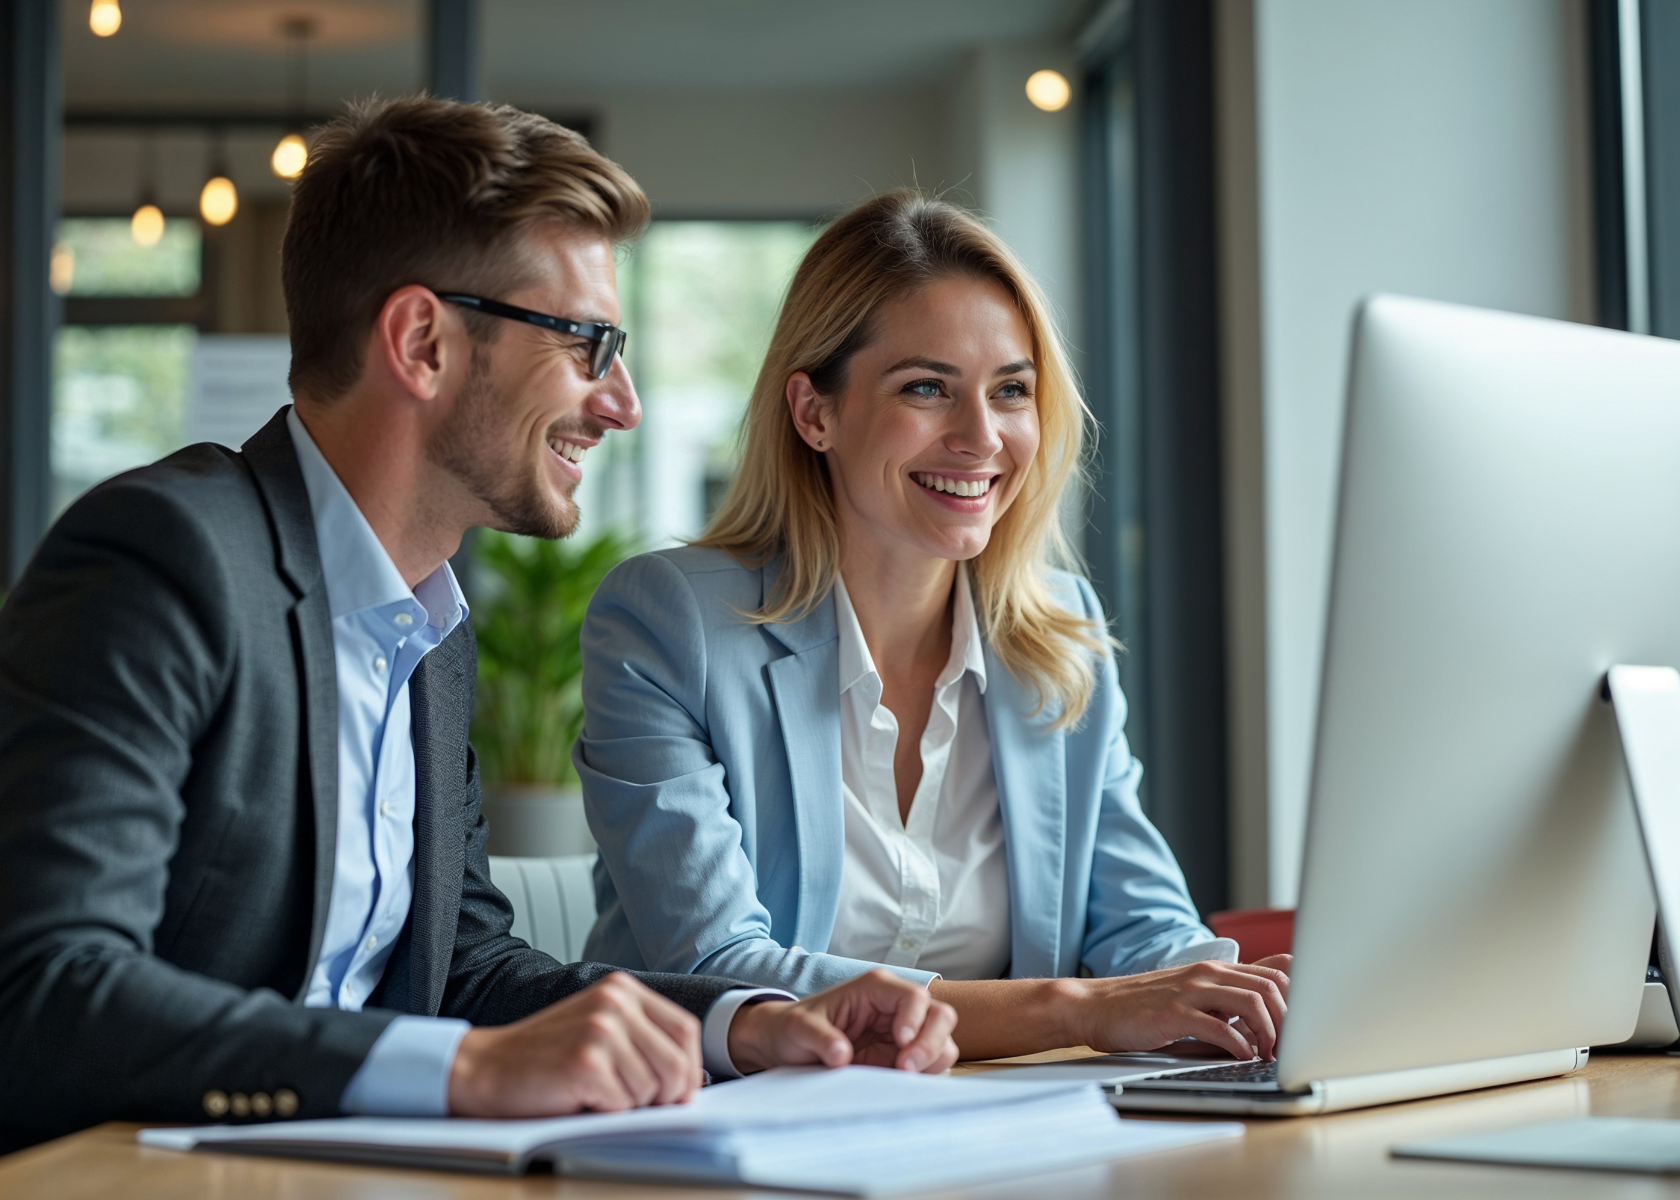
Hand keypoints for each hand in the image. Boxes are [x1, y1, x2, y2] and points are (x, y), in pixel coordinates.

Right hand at [447, 972, 701, 1116]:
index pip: (685, 1030)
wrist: (486, 1067)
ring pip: (652, 1089)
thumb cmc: (545, 1057)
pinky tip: (580, 1098)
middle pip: (676, 1063)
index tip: (681, 1091)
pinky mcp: (586, 1061)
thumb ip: (642, 1040)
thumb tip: (690, 1081)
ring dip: (629, 1105)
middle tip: (636, 1105)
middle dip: (665, 1096)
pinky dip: (607, 1113)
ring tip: (596, 1094)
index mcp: (622, 990)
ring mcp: (601, 1029)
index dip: (690, 1067)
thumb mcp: (599, 1030)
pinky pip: (624, 1104)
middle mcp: (615, 1002)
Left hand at [726, 968, 959, 1075]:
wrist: (789, 1047)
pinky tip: (902, 1084)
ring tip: (901, 1078)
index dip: (914, 1020)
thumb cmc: (794, 1029)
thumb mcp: (799, 1029)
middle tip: (905, 1069)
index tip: (899, 1044)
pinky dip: (927, 1075)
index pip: (915, 997)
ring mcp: (905, 1033)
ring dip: (931, 1061)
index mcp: (876, 989)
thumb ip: (819, 1038)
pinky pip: (932, 1065)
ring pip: (943, 1041)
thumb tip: (840, 1055)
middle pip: (940, 1016)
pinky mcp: (904, 1058)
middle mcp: (897, 1008)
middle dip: (931, 1043)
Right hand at [1065, 959, 1289, 1060]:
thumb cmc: (1144, 1006)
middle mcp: (1208, 973)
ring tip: (1267, 1056)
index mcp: (1216, 969)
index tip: (1302, 1027)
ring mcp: (1191, 990)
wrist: (1095, 1006)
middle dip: (1291, 1021)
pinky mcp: (1175, 1013)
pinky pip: (1221, 1028)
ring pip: (1252, 1003)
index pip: (1277, 972)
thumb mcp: (1191, 994)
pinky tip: (1241, 1057)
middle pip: (1272, 987)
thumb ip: (1226, 998)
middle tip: (1289, 1048)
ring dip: (1270, 1034)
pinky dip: (1240, 1046)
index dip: (1300, 1000)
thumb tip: (1268, 1014)